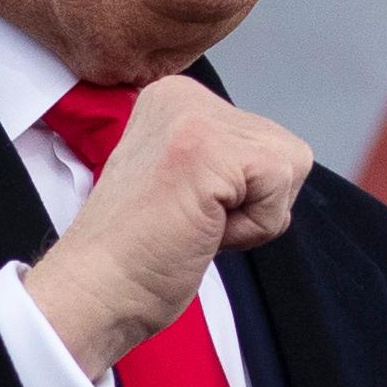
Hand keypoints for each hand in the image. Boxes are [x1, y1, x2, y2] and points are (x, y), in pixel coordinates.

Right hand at [26, 78, 309, 373]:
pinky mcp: (211, 148)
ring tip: (196, 224)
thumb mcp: (185, 181)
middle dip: (253, 203)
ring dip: (254, 216)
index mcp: (174, 99)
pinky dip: (254, 226)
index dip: (242, 194)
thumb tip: (280, 165)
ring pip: (290, 165)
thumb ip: (225, 161)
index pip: (264, 140)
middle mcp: (184, 95)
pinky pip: (280, 184)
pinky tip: (202, 229)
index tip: (186, 211)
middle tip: (191, 223)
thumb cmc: (138, 255)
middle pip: (285, 150)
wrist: (97, 292)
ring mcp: (196, 117)